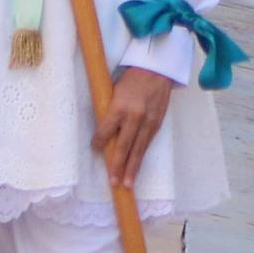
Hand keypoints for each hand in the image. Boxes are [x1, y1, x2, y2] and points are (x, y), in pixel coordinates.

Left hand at [94, 60, 176, 187]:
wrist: (157, 68)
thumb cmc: (130, 78)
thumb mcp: (114, 91)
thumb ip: (110, 111)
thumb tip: (102, 131)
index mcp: (119, 107)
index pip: (105, 131)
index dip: (99, 142)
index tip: (95, 149)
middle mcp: (134, 117)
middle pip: (123, 146)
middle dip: (118, 165)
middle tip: (113, 182)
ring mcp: (148, 121)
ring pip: (138, 149)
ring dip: (132, 168)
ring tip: (127, 184)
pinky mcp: (158, 123)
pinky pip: (148, 143)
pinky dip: (142, 157)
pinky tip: (137, 168)